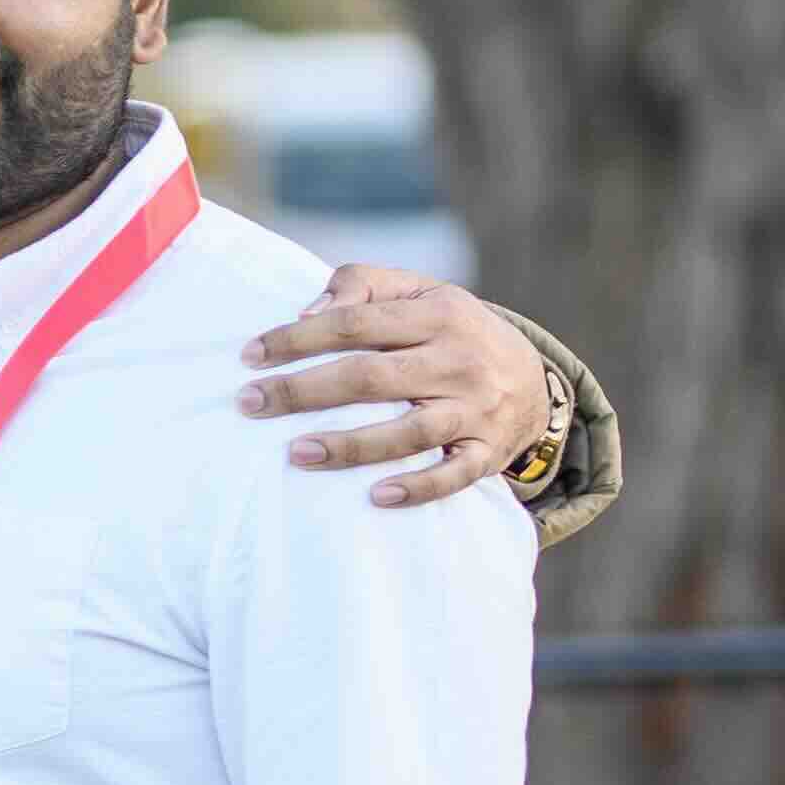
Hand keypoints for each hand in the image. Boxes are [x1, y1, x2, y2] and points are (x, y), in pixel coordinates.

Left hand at [238, 268, 552, 505]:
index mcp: (438, 314)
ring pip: (408, 432)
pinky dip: (417, 488)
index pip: (355, 324)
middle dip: (304, 391)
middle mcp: (458, 361)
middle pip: (371, 378)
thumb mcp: (420, 292)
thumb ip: (363, 287)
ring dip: (350, 445)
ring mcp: (475, 410)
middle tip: (250, 403)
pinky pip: (451, 476)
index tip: (251, 356)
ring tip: (296, 453)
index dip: (299, 339)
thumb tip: (308, 311)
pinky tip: (376, 496)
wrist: (534, 379)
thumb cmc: (452, 331)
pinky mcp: (486, 453)